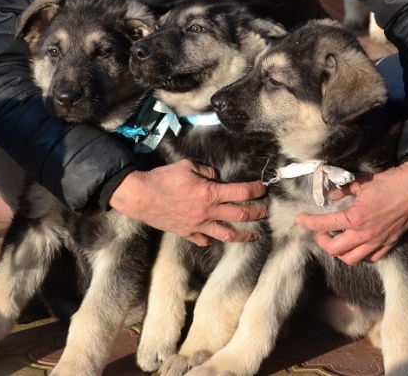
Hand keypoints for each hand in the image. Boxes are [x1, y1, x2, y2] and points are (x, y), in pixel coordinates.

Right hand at [109, 159, 267, 245]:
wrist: (142, 196)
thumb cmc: (164, 178)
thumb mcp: (188, 166)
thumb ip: (207, 172)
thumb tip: (216, 178)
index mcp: (210, 193)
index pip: (241, 192)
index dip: (255, 190)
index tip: (263, 188)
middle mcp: (208, 212)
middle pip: (240, 215)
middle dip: (256, 213)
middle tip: (265, 212)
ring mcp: (198, 225)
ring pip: (227, 234)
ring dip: (243, 235)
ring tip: (253, 236)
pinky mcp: (187, 233)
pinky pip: (204, 240)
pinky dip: (212, 240)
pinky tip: (216, 239)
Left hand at [296, 162, 407, 264]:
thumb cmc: (389, 183)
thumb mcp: (361, 183)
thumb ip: (342, 191)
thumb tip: (328, 196)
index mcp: (356, 218)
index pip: (325, 225)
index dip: (309, 223)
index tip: (301, 219)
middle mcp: (365, 234)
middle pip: (335, 250)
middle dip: (322, 241)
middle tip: (320, 231)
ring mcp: (378, 242)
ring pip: (351, 259)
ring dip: (339, 251)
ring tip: (336, 239)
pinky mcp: (389, 244)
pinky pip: (370, 258)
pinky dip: (359, 254)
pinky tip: (356, 244)